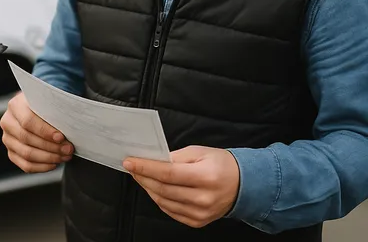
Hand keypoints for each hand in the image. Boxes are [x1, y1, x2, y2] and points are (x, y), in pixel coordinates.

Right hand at [0, 92, 73, 172]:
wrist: (37, 111)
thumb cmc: (46, 105)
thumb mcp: (48, 101)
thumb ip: (54, 109)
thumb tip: (67, 123)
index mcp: (15, 105)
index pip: (28, 121)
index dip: (45, 131)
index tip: (61, 137)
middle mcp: (8, 122)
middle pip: (27, 138)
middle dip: (51, 146)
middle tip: (68, 148)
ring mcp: (8, 139)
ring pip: (26, 154)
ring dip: (49, 157)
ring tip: (64, 156)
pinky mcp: (12, 153)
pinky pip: (26, 165)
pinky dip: (42, 166)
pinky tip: (54, 163)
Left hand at [123, 146, 239, 227]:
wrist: (244, 186)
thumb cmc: (221, 164)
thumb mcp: (199, 152)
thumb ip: (175, 157)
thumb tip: (153, 160)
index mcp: (206, 177)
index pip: (168, 173)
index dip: (146, 167)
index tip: (129, 161)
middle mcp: (203, 198)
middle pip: (163, 189)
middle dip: (143, 177)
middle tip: (132, 167)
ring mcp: (201, 213)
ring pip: (163, 201)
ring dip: (148, 188)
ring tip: (141, 176)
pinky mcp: (198, 221)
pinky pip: (170, 211)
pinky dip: (158, 199)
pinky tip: (154, 188)